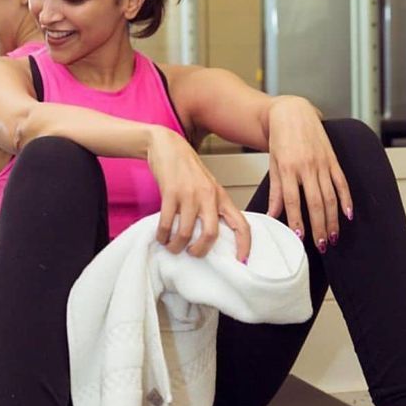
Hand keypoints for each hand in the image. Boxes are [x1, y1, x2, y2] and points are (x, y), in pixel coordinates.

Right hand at [147, 127, 250, 259]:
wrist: (168, 145)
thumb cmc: (187, 169)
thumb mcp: (207, 186)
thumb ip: (211, 207)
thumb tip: (210, 235)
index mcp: (221, 196)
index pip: (241, 223)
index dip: (244, 244)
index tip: (241, 260)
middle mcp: (208, 196)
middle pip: (211, 233)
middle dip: (200, 250)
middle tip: (192, 254)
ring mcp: (189, 194)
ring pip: (186, 232)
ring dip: (176, 245)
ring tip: (171, 246)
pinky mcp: (171, 192)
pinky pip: (167, 222)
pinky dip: (163, 235)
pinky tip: (161, 236)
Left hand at [266, 97, 352, 250]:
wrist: (293, 113)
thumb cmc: (280, 140)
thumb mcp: (273, 164)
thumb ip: (276, 191)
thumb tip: (273, 216)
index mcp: (288, 168)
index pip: (293, 201)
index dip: (298, 220)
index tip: (301, 237)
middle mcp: (307, 166)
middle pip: (316, 202)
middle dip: (319, 226)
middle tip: (322, 245)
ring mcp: (322, 163)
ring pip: (330, 196)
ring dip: (332, 219)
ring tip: (333, 236)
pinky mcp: (333, 159)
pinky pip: (342, 182)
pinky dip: (346, 199)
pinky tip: (348, 215)